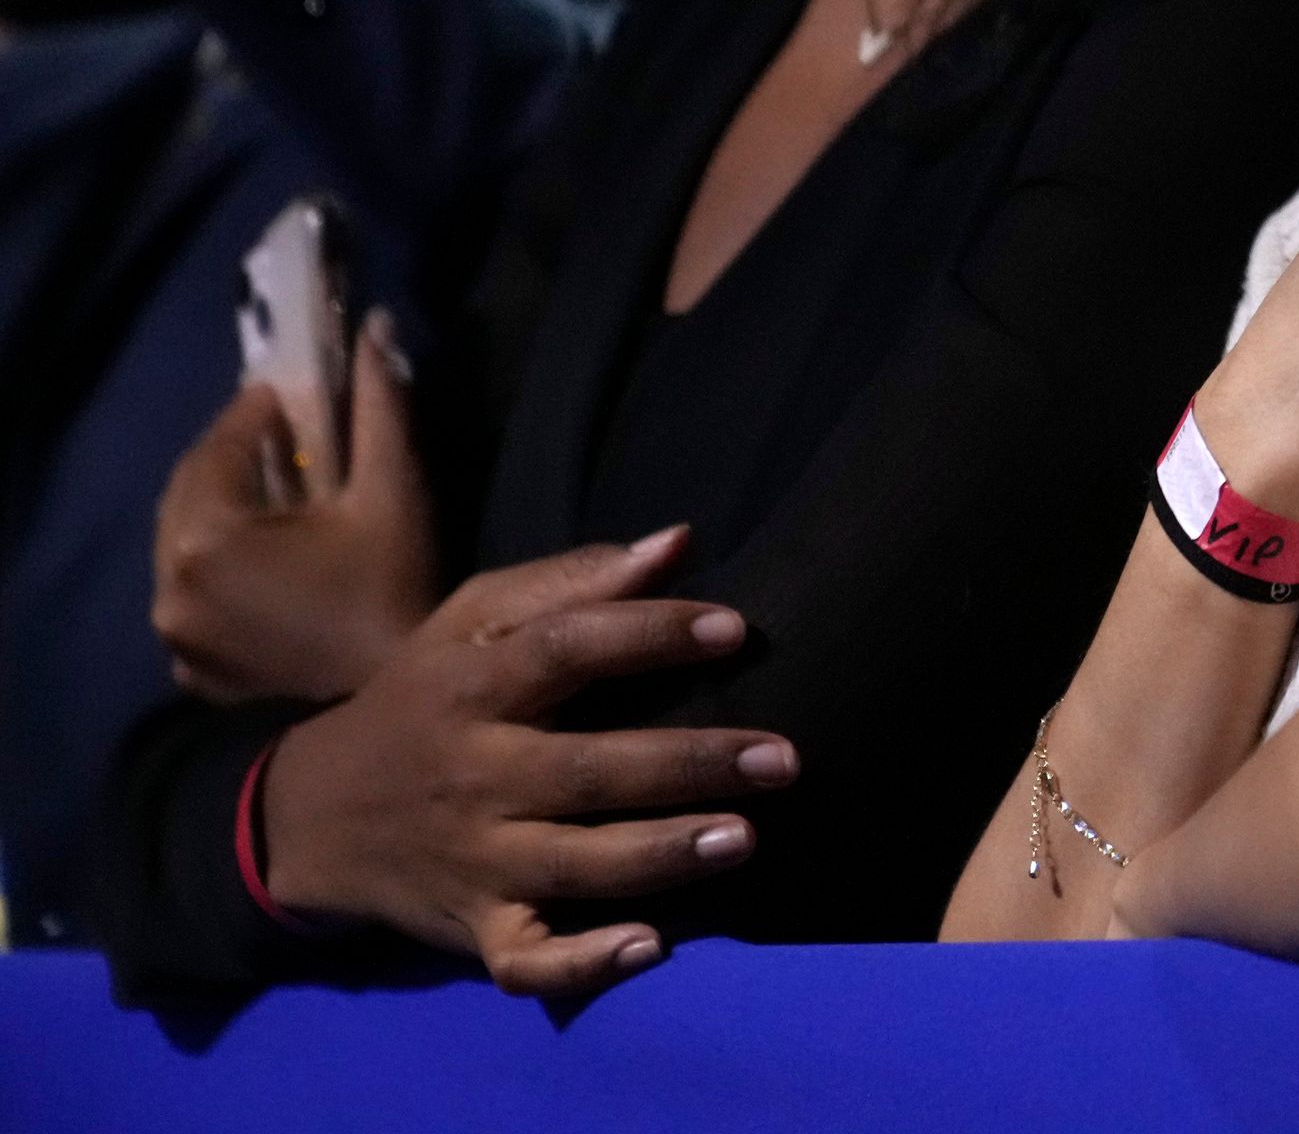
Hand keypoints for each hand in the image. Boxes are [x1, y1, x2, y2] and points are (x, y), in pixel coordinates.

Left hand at [154, 318, 439, 701]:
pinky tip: (264, 561)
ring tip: (274, 495)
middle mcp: (171, 581)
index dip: (254, 410)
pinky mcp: (189, 665)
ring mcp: (175, 630)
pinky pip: (191, 593)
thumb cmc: (393, 590)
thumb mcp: (393, 492)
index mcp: (209, 535)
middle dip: (232, 455)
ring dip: (221, 509)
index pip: (218, 447)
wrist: (389, 699)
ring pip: (185, 543)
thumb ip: (378, 406)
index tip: (290, 392)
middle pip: (189, 492)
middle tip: (282, 436)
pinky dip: (218, 566)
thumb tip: (373, 328)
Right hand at [259, 527, 799, 996]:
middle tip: (783, 759)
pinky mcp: (474, 927)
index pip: (565, 649)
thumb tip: (681, 541)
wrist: (309, 815)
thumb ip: (573, 581)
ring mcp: (474, 858)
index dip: (649, 635)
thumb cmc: (423, 698)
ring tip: (741, 839)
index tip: (734, 629)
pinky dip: (582, 963)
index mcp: (474, 686)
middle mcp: (475, 773)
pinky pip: (525, 959)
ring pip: (570, 863)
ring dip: (658, 855)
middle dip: (687, 763)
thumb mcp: (470, 622)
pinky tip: (648, 947)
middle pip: (586, 768)